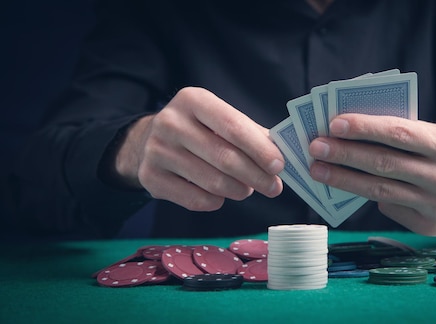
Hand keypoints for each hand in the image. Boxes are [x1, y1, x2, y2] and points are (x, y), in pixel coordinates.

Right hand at [114, 87, 283, 210]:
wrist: (147, 141)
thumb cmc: (198, 129)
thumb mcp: (220, 119)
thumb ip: (250, 133)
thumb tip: (281, 156)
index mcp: (193, 100)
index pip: (233, 126)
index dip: (259, 149)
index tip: (279, 166)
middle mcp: (171, 123)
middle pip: (225, 158)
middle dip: (256, 176)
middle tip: (274, 188)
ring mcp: (157, 151)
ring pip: (213, 182)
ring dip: (239, 190)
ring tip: (248, 189)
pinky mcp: (150, 178)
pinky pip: (196, 200)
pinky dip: (217, 201)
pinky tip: (222, 195)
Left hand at [308, 114, 435, 235]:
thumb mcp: (435, 133)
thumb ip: (400, 133)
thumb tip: (349, 131)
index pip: (400, 133)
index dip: (365, 128)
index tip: (334, 124)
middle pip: (385, 164)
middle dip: (345, 154)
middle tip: (316, 147)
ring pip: (380, 191)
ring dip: (344, 179)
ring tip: (318, 170)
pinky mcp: (430, 226)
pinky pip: (390, 208)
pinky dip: (367, 195)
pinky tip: (348, 186)